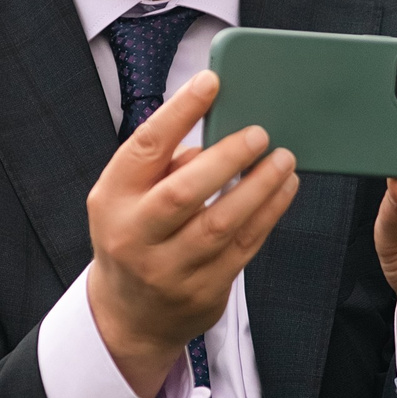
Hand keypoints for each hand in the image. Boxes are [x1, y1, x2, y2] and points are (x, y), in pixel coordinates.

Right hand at [87, 70, 300, 396]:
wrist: (129, 315)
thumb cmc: (134, 236)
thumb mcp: (127, 197)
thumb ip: (163, 165)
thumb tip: (217, 133)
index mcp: (112, 198)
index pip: (145, 147)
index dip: (179, 111)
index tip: (211, 82)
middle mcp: (135, 235)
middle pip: (183, 192)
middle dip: (227, 157)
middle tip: (259, 133)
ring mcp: (168, 269)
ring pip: (221, 223)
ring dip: (259, 187)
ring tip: (283, 159)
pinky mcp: (203, 290)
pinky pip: (243, 246)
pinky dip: (268, 213)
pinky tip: (283, 189)